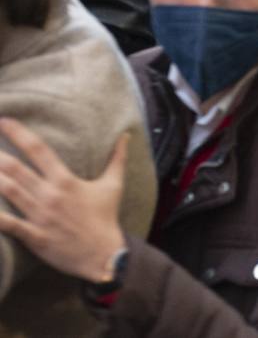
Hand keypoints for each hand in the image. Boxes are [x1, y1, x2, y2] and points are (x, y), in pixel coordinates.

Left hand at [0, 120, 128, 282]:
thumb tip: (126, 136)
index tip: (4, 121)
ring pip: (9, 191)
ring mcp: (40, 216)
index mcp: (66, 180)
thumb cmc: (105, 218)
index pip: (39, 150)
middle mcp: (50, 194)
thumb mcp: (113, 185)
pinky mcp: (34, 236)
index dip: (19, 133)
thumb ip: (117, 159)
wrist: (103, 254)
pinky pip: (9, 224)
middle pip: (16, 169)